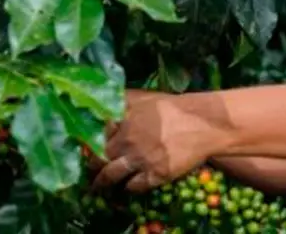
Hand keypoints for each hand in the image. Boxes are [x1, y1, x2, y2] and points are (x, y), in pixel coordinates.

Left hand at [89, 90, 221, 193]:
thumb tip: (104, 98)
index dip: (85, 144)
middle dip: (91, 167)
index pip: (92, 136)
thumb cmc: (172, 107)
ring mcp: (140, 159)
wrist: (202, 122)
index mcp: (122, 120)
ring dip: (102, 183)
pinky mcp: (155, 174)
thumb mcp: (144, 97)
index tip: (83, 149)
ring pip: (111, 176)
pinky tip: (127, 186)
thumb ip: (121, 99)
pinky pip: (133, 187)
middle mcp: (127, 141)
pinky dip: (127, 188)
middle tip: (89, 171)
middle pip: (97, 159)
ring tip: (99, 187)